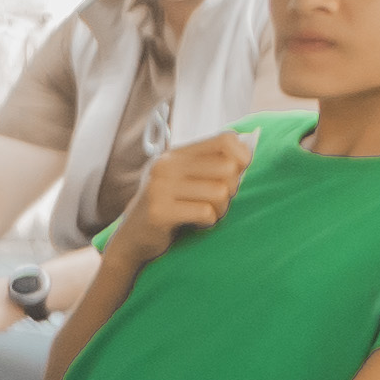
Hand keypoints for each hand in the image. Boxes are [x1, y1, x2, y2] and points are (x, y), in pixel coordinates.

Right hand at [105, 132, 248, 271]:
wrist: (132, 240)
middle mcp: (166, 166)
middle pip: (228, 168)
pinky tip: (194, 225)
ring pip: (219, 192)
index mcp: (176, 154)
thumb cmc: (170, 209)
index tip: (238, 174)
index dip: (243, 156)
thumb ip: (211, 166)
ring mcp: (159, 188)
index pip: (225, 139)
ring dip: (220, 210)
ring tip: (205, 215)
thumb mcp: (185, 180)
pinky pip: (205, 213)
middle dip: (231, 190)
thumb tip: (247, 157)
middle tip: (217, 202)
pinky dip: (207, 223)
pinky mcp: (159, 211)